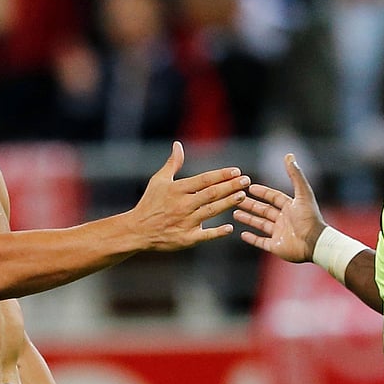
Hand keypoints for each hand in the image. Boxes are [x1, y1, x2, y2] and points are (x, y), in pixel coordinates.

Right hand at [129, 141, 249, 250]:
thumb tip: (178, 145)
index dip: (221, 175)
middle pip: (211, 194)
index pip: (204, 180)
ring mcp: (185, 222)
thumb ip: (172, 164)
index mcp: (177, 189)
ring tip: (243, 196)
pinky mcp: (186, 238)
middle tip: (247, 180)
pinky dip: (217, 232)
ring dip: (228, 203)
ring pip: (211, 211)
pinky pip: (205, 235)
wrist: (137, 230)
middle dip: (230, 186)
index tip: (236, 171)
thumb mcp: (158, 181)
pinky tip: (230, 227)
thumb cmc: (150, 203)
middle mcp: (183, 205)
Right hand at [235, 153, 326, 262]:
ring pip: (260, 224)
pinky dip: (252, 238)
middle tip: (237, 199)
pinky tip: (241, 234)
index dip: (262, 192)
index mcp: (290, 207)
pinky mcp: (276, 246)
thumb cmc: (309, 218)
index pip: (274, 197)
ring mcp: (280, 233)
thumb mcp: (302, 193)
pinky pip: (261, 242)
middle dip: (250, 205)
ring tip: (234, 213)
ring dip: (248, 219)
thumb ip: (295, 175)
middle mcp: (284, 219)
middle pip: (264, 210)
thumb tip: (289, 155)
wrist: (314, 242)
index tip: (250, 187)